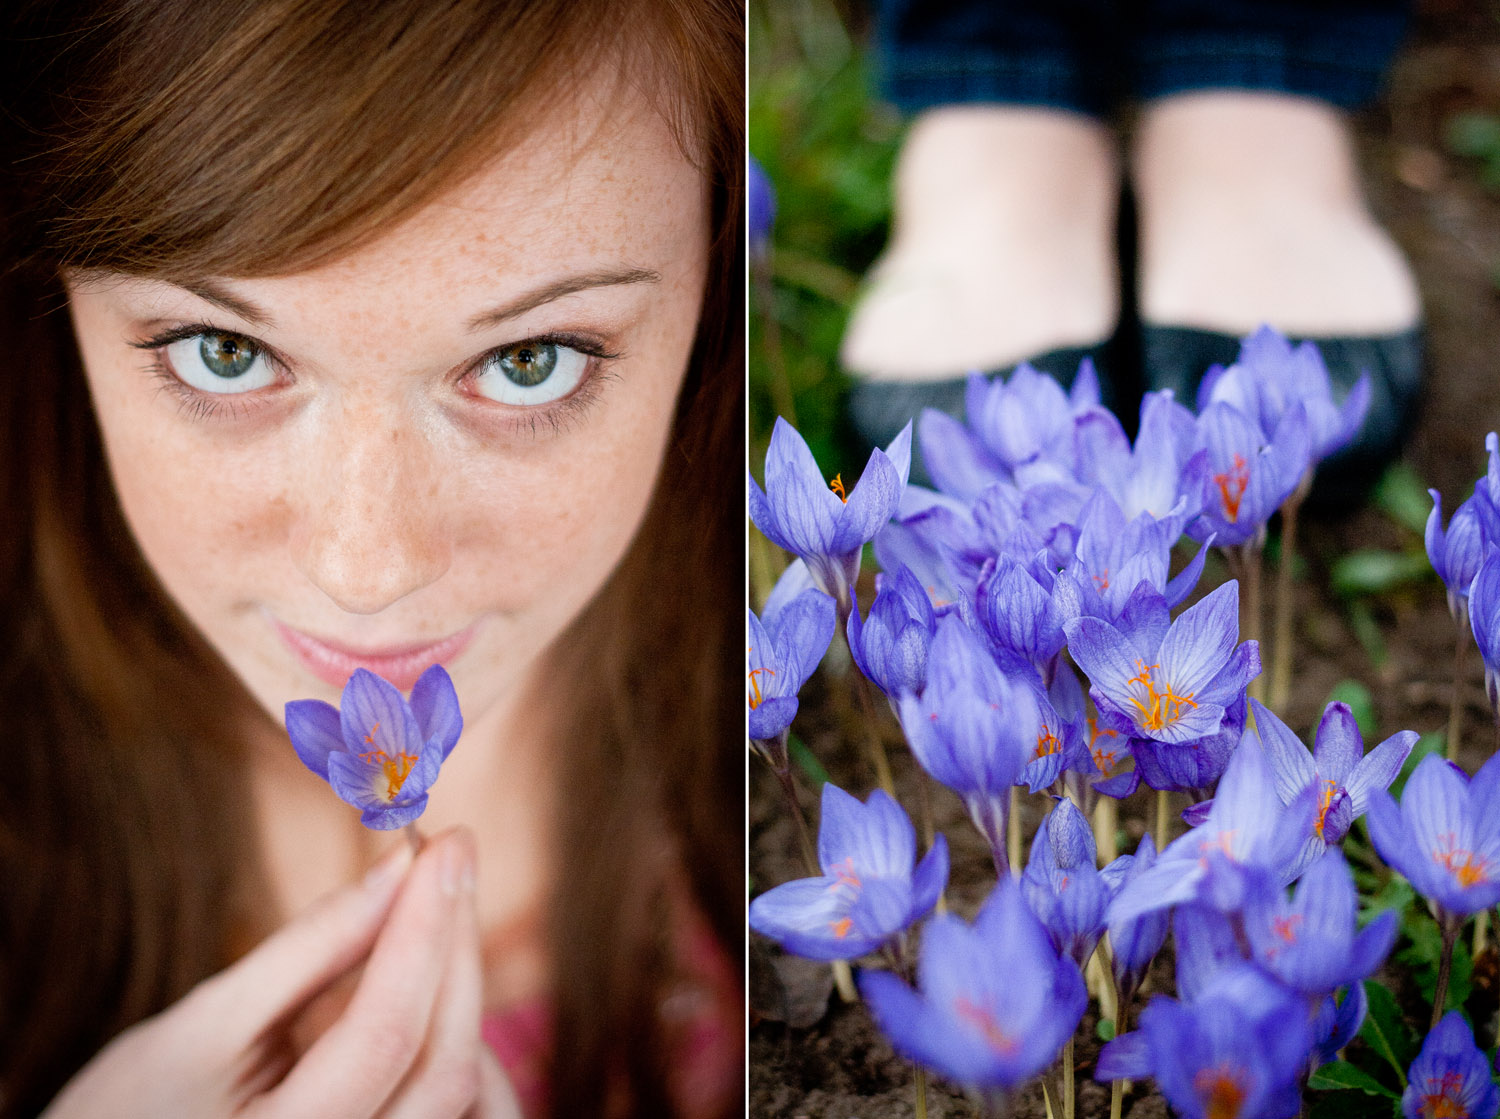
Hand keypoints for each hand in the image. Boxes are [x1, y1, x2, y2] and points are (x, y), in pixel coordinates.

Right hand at [43, 828, 518, 1118]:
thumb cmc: (128, 1109)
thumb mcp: (201, 1025)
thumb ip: (310, 947)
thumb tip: (402, 864)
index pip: (384, 1033)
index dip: (423, 928)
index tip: (443, 841)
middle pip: (445, 1067)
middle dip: (455, 949)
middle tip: (451, 858)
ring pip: (466, 1091)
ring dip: (459, 991)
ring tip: (428, 912)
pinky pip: (456, 1107)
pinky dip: (449, 1037)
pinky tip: (420, 981)